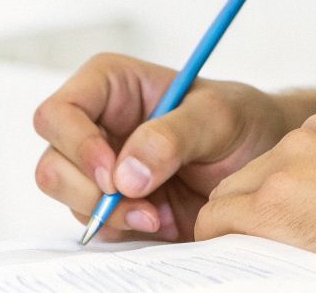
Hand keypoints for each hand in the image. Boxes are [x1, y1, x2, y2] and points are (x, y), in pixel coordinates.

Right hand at [32, 52, 295, 240]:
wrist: (262, 163)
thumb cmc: (240, 122)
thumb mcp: (217, 116)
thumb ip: (171, 137)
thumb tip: (126, 174)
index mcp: (109, 86)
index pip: (59, 112)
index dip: (77, 145)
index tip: (115, 175)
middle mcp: (94, 124)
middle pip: (53, 160)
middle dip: (89, 189)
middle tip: (137, 203)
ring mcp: (99, 166)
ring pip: (66, 195)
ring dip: (108, 214)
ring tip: (157, 215)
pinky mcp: (111, 202)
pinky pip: (93, 223)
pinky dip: (122, 229)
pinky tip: (161, 221)